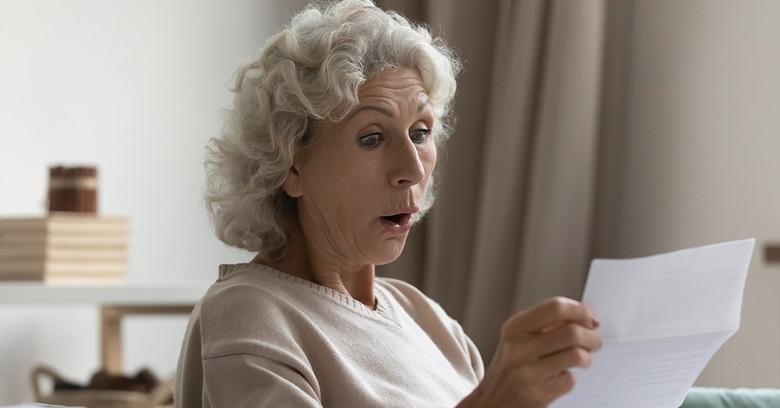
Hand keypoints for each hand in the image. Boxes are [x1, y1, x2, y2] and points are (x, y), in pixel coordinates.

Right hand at [458, 297, 601, 407]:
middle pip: (571, 331)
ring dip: (587, 356)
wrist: (491, 400)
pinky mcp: (536, 394)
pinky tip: (561, 376)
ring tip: (584, 358)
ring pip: (576, 355)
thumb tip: (585, 317)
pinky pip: (569, 380)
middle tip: (594, 341)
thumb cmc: (511, 365)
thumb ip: (547, 324)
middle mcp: (519, 347)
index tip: (590, 318)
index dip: (580, 311)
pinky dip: (571, 377)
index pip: (555, 308)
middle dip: (591, 336)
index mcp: (515, 327)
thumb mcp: (519, 337)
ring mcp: (527, 372)